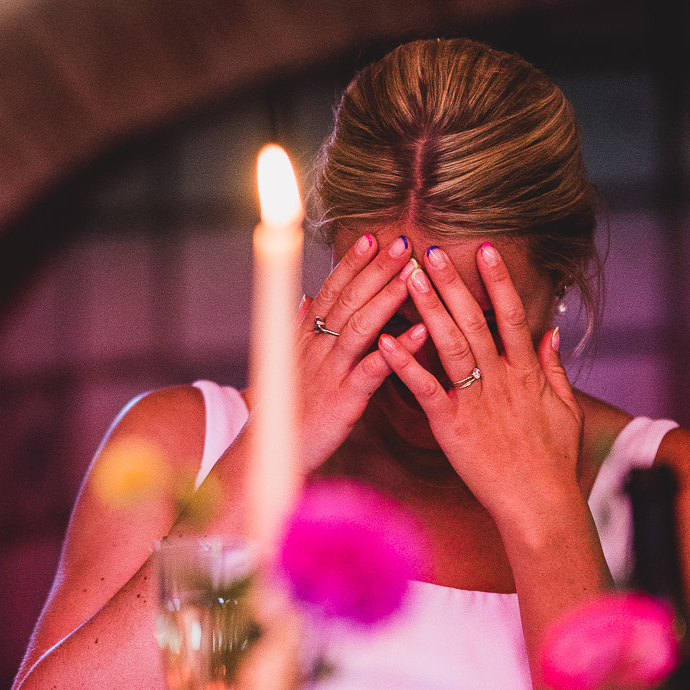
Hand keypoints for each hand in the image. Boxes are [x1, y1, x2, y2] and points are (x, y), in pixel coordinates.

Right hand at [296, 231, 431, 468]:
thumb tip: (307, 296)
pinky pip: (373, 369)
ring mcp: (328, 372)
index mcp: (306, 338)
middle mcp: (315, 348)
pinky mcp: (342, 399)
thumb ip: (300, 328)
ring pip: (358, 326)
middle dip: (375, 269)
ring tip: (414, 274)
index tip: (373, 237)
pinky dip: (397, 348)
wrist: (269, 452)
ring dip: (387, 297)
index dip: (352, 264)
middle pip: (347, 300)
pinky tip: (420, 331)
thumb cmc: (287, 409)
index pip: (331, 291)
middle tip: (402, 241)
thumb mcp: (288, 364)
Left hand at [381, 242, 583, 536]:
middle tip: (429, 249)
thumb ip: (554, 367)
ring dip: (428, 308)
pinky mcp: (452, 425)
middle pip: (474, 321)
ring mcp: (476, 400)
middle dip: (452, 283)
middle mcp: (501, 378)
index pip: (511, 315)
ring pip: (449, 345)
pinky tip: (387, 340)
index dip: (498, 281)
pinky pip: (426, 389)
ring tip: (408, 277)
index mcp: (526, 372)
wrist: (540, 503)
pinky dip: (406, 364)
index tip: (484, 248)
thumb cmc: (553, 459)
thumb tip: (551, 331)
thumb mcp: (565, 408)